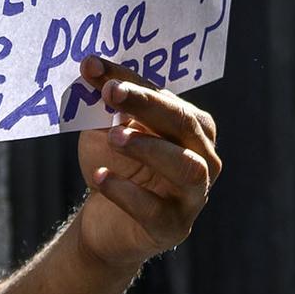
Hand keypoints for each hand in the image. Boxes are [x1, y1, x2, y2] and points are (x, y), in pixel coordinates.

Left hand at [73, 55, 221, 272]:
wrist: (106, 222)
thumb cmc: (115, 165)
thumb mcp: (106, 129)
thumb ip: (106, 103)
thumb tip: (91, 65)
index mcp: (191, 126)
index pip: (163, 95)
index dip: (129, 79)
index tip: (93, 66)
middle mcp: (203, 157)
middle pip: (184, 124)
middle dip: (147, 104)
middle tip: (111, 93)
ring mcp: (194, 196)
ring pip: (187, 167)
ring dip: (149, 147)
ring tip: (113, 138)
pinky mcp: (172, 228)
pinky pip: (155, 209)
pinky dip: (126, 191)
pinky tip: (99, 177)